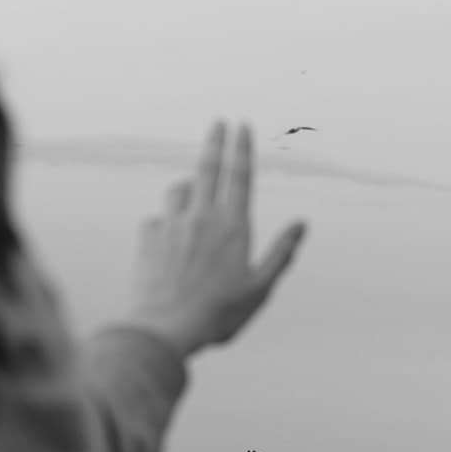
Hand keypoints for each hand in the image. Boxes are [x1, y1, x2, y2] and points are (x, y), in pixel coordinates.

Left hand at [128, 122, 306, 359]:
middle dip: (215, 141)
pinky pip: (156, 220)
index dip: (242, 148)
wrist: (164, 329)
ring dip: (187, 187)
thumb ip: (281, 253)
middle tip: (218, 122)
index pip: (240, 176)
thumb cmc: (218, 315)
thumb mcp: (260, 289)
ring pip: (178, 190)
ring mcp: (172, 225)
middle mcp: (202, 217)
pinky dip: (163, 223)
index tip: (242, 125)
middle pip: (208, 168)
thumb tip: (301, 225)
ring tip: (192, 193)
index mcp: (233, 226)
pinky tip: (166, 239)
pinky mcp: (148, 238)